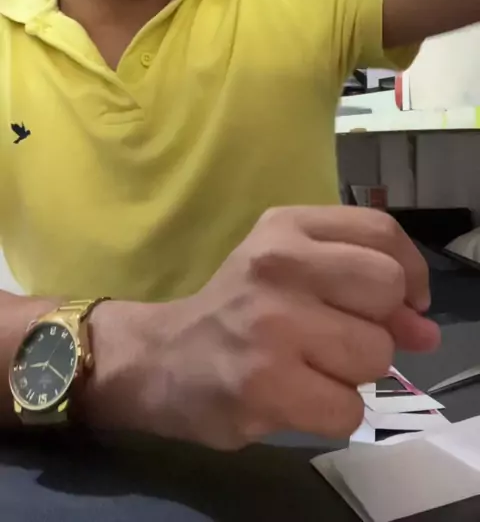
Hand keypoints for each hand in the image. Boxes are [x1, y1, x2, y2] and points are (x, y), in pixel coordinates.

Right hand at [85, 207, 439, 448]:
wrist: (162, 358)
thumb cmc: (238, 308)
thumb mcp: (292, 271)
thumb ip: (361, 286)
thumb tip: (425, 330)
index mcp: (284, 227)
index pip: (381, 233)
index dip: (410, 272)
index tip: (405, 302)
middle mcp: (277, 264)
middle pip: (387, 290)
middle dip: (378, 324)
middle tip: (341, 336)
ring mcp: (271, 325)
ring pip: (374, 355)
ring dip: (354, 374)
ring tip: (310, 367)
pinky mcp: (265, 385)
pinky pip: (349, 409)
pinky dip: (334, 413)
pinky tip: (298, 398)